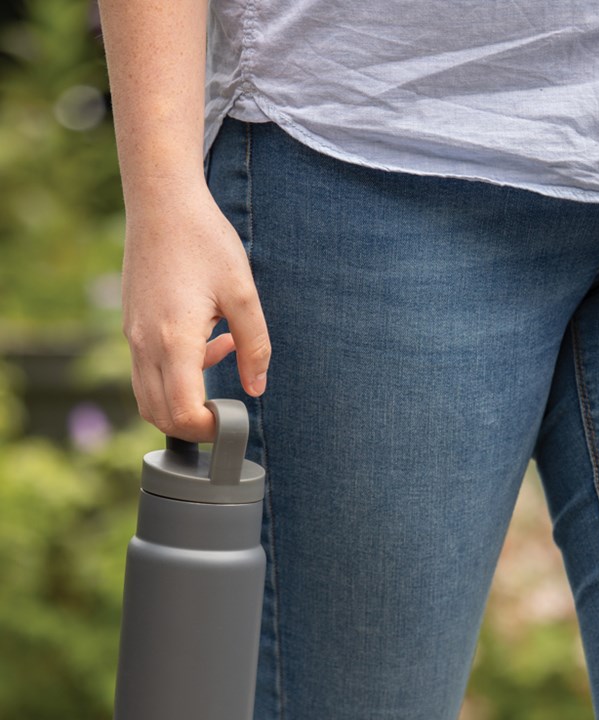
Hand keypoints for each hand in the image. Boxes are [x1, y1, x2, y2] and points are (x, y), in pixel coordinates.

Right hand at [121, 181, 270, 441]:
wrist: (161, 201)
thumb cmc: (204, 240)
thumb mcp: (243, 293)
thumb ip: (254, 346)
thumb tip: (257, 389)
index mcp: (174, 341)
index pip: (182, 413)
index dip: (209, 430)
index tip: (233, 419)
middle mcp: (145, 345)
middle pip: (159, 416)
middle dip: (194, 426)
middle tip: (227, 412)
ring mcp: (133, 337)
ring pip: (148, 397)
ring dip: (183, 401)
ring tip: (222, 362)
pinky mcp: (132, 326)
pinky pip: (147, 371)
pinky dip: (174, 377)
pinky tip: (208, 342)